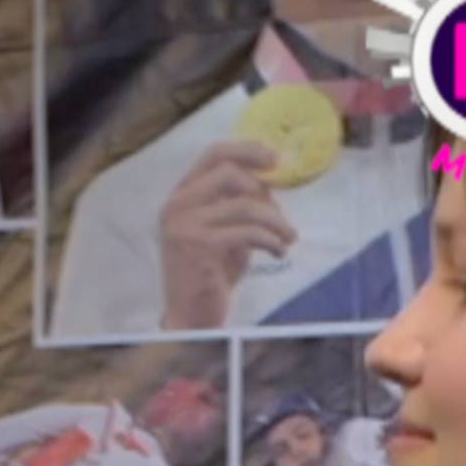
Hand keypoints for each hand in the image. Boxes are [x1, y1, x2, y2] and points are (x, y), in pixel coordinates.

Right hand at [156, 141, 294, 328]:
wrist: (192, 315)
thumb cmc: (210, 273)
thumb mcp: (225, 230)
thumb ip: (238, 204)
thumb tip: (271, 183)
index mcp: (181, 197)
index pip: (213, 154)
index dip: (248, 150)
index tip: (276, 159)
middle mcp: (176, 206)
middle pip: (229, 172)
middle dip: (264, 191)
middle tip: (282, 214)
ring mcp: (184, 225)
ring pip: (245, 204)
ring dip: (276, 221)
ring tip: (288, 238)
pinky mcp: (199, 246)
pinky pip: (248, 231)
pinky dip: (271, 241)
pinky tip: (278, 251)